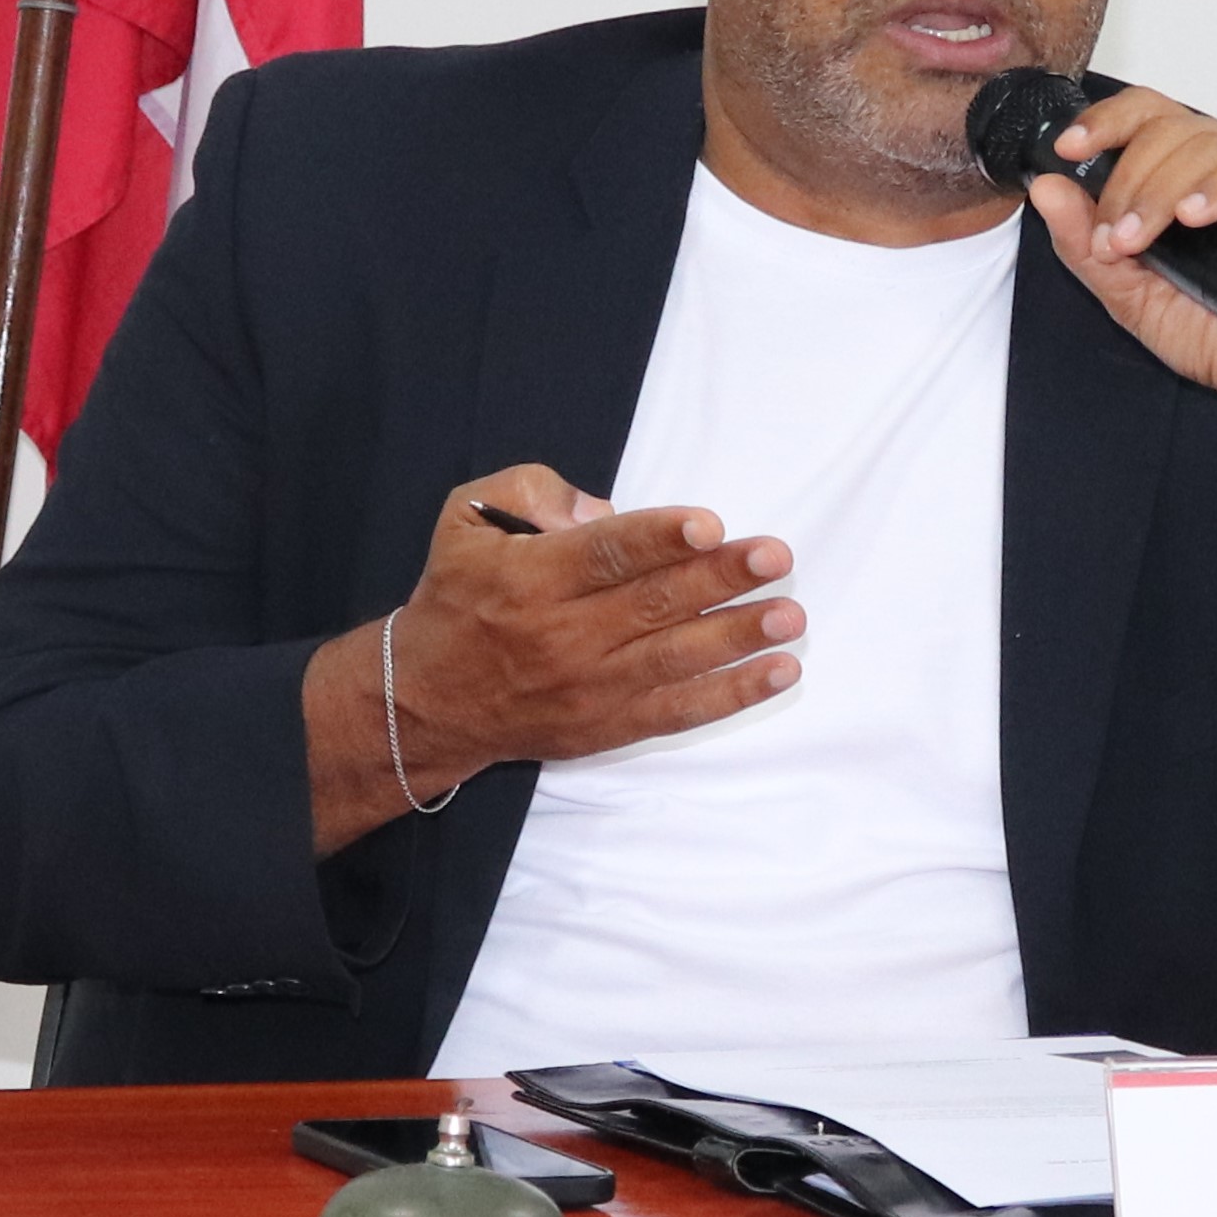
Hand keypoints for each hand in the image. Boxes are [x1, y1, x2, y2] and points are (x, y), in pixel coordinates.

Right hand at [379, 465, 805, 796]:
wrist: (427, 702)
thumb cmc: (458, 599)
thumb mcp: (466, 521)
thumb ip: (530, 491)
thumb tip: (603, 506)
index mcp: (530, 578)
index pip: (604, 555)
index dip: (660, 539)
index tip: (710, 525)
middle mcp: (562, 635)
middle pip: (653, 604)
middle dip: (720, 580)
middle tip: (775, 557)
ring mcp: (589, 686)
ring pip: (674, 658)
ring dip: (738, 637)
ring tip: (789, 616)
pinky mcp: (607, 725)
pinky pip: (679, 711)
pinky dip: (733, 694)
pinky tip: (779, 672)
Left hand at [1017, 87, 1216, 461]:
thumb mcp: (1132, 296)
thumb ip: (1086, 245)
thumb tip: (1046, 189)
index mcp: (1193, 169)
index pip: (1148, 114)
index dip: (1107, 121)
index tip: (1069, 148)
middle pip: (1174, 128)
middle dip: (1131, 181)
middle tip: (1114, 238)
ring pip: (1215, 143)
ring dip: (1166, 188)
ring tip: (1143, 239)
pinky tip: (1196, 216)